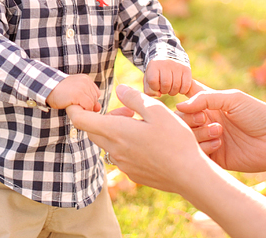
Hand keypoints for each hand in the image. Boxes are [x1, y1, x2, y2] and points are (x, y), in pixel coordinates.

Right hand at [47, 74, 101, 110]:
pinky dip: (82, 109)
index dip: (89, 101)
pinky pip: (88, 106)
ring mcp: (83, 87)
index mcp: (86, 79)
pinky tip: (73, 106)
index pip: (96, 94)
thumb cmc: (61, 92)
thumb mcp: (76, 92)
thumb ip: (88, 98)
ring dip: (84, 107)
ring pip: (92, 104)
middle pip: (95, 99)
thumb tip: (98, 108)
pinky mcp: (79, 94)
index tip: (78, 101)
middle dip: (87, 105)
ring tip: (72, 103)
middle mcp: (86, 82)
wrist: (48, 89)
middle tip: (74, 103)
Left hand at [67, 84, 203, 194]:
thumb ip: (134, 98)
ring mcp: (122, 164)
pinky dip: (126, 145)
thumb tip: (119, 90)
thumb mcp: (157, 110)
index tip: (83, 101)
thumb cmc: (175, 140)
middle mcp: (114, 150)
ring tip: (141, 126)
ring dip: (116, 131)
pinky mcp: (132, 173)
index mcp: (116, 131)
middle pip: (93, 131)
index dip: (75, 108)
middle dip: (103, 118)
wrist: (190, 176)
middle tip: (129, 112)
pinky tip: (148, 142)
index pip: (80, 120)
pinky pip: (120, 155)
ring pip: (108, 143)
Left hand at [144, 59, 192, 96]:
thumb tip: (159, 95)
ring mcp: (177, 66)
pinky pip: (186, 85)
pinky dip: (183, 91)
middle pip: (166, 84)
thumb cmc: (157, 73)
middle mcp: (166, 63)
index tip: (156, 86)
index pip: (153, 81)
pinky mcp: (186, 69)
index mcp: (154, 65)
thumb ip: (149, 90)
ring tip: (171, 88)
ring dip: (173, 92)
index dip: (154, 87)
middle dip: (165, 91)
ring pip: (176, 86)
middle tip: (165, 88)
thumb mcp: (149, 79)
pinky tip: (179, 89)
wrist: (168, 57)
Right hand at [177, 84, 265, 172]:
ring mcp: (208, 138)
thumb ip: (205, 98)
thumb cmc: (259, 115)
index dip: (175, 92)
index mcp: (209, 103)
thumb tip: (179, 106)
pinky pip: (197, 153)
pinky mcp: (214, 157)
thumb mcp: (233, 98)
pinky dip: (204, 147)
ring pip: (186, 136)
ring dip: (199, 132)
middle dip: (189, 118)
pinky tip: (220, 144)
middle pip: (179, 118)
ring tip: (220, 132)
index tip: (173, 93)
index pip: (184, 93)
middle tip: (205, 119)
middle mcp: (205, 120)